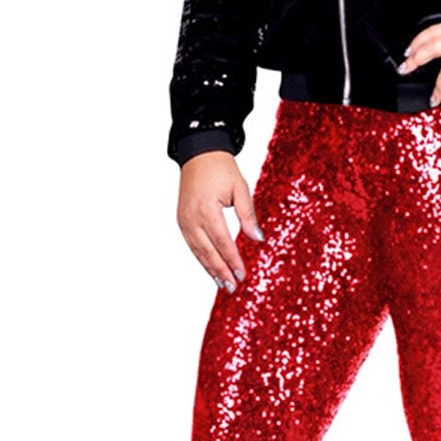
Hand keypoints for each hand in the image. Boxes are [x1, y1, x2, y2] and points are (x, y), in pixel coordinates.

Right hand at [176, 151, 265, 292]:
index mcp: (206, 209)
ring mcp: (184, 220)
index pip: (222, 241)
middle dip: (221, 271)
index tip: (242, 274)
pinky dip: (203, 259)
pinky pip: (193, 245)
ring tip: (223, 285)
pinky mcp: (182, 221)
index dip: (232, 260)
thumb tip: (258, 238)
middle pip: (208, 251)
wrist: (198, 153)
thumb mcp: (240, 188)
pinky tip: (212, 270)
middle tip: (232, 287)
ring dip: (211, 270)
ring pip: (198, 252)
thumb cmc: (221, 169)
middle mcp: (192, 217)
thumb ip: (248, 215)